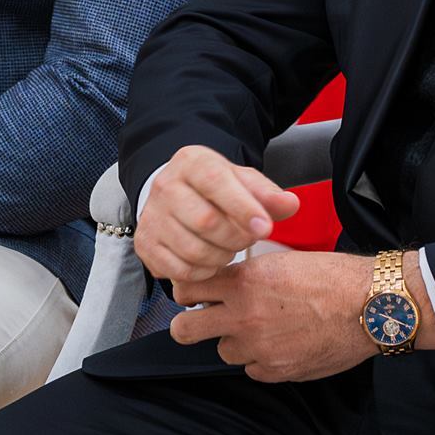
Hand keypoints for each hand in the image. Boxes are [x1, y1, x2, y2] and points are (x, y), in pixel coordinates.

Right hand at [134, 145, 299, 283]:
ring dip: (221, 256)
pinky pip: (180, 271)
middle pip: (206, 222)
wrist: (179, 193)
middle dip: (236, 237)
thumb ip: (267, 194)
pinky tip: (211, 260)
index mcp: (191, 163)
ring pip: (193, 250)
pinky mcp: (145, 245)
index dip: (243, 208)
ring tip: (229, 246)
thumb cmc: (216, 188)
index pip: (216, 183)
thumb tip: (290, 204)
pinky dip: (203, 272)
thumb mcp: (243, 182)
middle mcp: (165, 187)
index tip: (265, 228)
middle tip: (248, 237)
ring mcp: (151, 218)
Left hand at [169, 250, 374, 382]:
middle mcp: (244, 316)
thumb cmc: (333, 276)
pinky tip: (282, 344)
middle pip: (185, 330)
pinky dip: (261, 359)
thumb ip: (248, 276)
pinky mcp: (276, 371)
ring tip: (262, 329)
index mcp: (244, 281)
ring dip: (235, 341)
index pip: (187, 289)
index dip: (187, 292)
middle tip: (202, 320)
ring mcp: (259, 347)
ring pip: (223, 351)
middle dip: (188, 325)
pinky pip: (252, 369)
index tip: (194, 294)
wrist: (369, 305)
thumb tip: (226, 284)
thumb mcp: (282, 260)